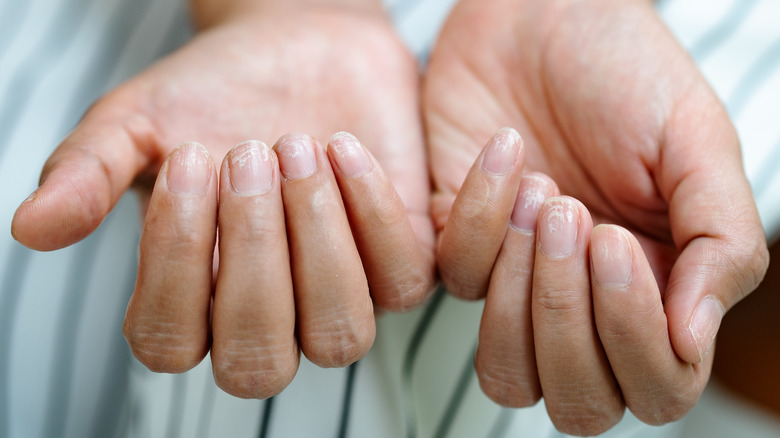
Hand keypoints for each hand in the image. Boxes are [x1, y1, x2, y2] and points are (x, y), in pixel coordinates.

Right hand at [12, 4, 433, 397]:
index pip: (170, 343)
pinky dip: (372, 211)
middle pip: (258, 361)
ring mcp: (339, 297)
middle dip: (253, 256)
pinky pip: (402, 281)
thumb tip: (31, 228)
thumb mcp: (138, 123)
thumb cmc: (217, 94)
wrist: (299, 48)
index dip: (175, 264)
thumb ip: (88, 174)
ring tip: (296, 146)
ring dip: (316, 242)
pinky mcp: (399, 263)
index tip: (189, 161)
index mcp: (195, 301)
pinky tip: (342, 146)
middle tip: (246, 153)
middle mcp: (269, 316)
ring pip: (340, 335)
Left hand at [425, 0, 768, 433]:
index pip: (656, 386)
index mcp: (658, 292)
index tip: (616, 241)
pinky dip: (479, 216)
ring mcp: (516, 285)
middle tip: (577, 218)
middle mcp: (586, 306)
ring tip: (544, 196)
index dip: (634, 339)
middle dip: (571, 318)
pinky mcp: (456, 249)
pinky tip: (506, 152)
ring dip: (522, 295)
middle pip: (577, 401)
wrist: (540, 17)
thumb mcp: (697, 144)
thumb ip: (721, 243)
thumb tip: (694, 342)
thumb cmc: (626, 74)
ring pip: (508, 375)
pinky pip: (455, 281)